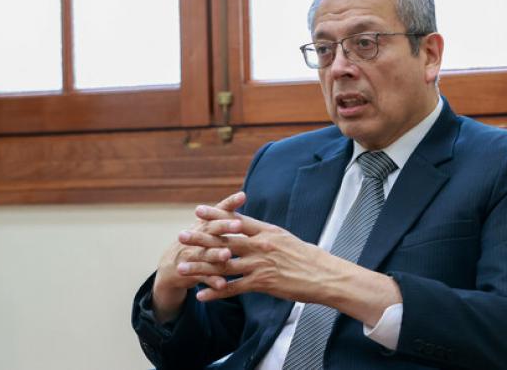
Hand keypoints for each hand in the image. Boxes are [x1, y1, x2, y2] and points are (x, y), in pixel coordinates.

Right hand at [150, 192, 245, 322]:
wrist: (172, 268)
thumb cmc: (198, 243)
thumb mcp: (207, 228)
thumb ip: (223, 214)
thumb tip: (243, 194)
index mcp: (204, 224)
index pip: (218, 210)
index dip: (229, 203)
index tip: (242, 195)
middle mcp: (196, 237)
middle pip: (211, 230)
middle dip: (224, 227)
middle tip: (238, 224)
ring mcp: (191, 255)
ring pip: (205, 254)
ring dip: (216, 254)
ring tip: (227, 255)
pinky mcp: (188, 273)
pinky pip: (202, 277)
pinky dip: (212, 281)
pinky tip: (222, 284)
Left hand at [178, 202, 402, 325]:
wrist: (325, 275)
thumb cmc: (309, 258)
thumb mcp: (287, 239)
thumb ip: (268, 235)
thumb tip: (256, 230)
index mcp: (267, 231)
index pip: (236, 220)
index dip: (216, 214)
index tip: (198, 209)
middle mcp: (261, 244)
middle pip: (224, 239)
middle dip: (201, 238)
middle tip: (181, 236)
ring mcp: (260, 263)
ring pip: (224, 264)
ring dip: (201, 266)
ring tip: (182, 268)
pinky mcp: (262, 282)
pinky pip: (233, 288)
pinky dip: (216, 292)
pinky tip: (201, 295)